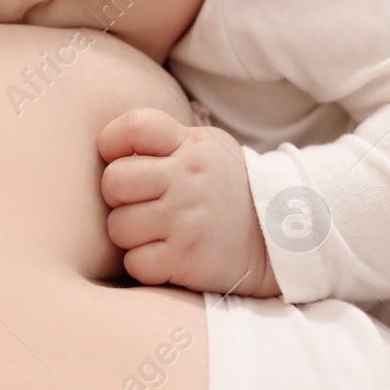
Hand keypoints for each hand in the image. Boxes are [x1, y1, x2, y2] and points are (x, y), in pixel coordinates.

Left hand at [97, 108, 279, 296]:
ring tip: (154, 230)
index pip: (136, 125)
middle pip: (114, 181)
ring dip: (130, 234)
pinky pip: (135, 263)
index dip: (113, 141)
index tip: (120, 158)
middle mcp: (187, 180)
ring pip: (118, 227)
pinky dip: (144, 263)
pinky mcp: (187, 259)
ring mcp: (187, 222)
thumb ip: (164, 142)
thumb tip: (111, 147)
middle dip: (118, 195)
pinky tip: (164, 255)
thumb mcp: (206, 149)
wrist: (277, 238)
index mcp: (191, 146)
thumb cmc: (225, 188)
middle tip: (138, 202)